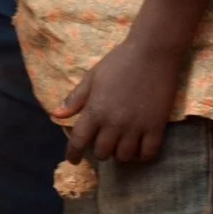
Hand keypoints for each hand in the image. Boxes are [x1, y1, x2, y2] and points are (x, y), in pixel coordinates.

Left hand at [61, 36, 185, 163]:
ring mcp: (136, 127)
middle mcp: (114, 123)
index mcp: (95, 110)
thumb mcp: (92, 78)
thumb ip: (75, 99)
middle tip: (101, 144)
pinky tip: (138, 149)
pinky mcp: (156, 127)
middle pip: (101, 152)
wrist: (152, 53)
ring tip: (119, 146)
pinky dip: (141, 156)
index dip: (73, 154)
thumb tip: (56, 115)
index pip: (78, 141)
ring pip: (124, 156)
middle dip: (98, 151)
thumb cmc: (119, 62)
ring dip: (119, 154)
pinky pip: (148, 153)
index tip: (73, 159)